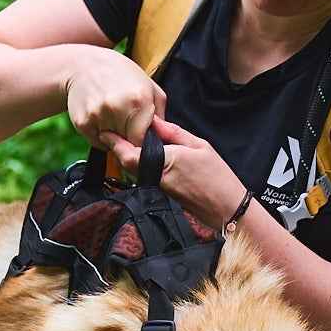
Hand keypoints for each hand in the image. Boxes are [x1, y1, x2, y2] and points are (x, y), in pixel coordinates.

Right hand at [63, 50, 165, 148]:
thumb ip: (160, 114)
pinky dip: (101, 136)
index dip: (144, 142)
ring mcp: (98, 116)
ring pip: (112, 145)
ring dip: (115, 138)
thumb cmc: (121, 74)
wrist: (84, 65)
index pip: (144, 141)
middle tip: (126, 123)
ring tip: (112, 117)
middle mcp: (118, 108)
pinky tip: (101, 117)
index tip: (142, 137)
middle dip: (129, 139)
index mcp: (139, 100)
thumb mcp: (149, 86)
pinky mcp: (82, 122)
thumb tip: (163, 139)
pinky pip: (97, 141)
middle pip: (128, 144)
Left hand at [104, 116, 245, 231]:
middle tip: (114, 131)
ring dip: (130, 156)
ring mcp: (158, 188)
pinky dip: (142, 165)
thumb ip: (173, 133)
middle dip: (120, 147)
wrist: (226, 209)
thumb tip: (153, 121)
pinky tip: (147, 155)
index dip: (114, 143)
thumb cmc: (217, 176)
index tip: (104, 132)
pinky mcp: (162, 195)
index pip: (129, 154)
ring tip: (128, 139)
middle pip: (128, 162)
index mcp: (165, 161)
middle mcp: (156, 177)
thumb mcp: (199, 145)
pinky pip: (146, 176)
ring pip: (136, 170)